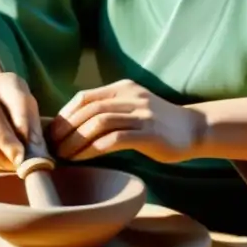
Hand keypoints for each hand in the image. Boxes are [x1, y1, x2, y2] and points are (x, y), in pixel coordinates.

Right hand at [0, 72, 45, 173]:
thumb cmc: (14, 112)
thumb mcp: (29, 112)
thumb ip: (34, 131)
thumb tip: (35, 156)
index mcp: (3, 81)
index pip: (16, 102)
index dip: (24, 128)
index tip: (30, 151)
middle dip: (9, 148)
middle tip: (21, 164)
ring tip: (11, 165)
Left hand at [47, 79, 203, 163]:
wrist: (195, 129)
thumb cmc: (158, 124)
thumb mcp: (133, 107)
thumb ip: (110, 110)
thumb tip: (73, 127)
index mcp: (124, 88)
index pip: (85, 97)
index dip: (65, 115)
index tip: (53, 133)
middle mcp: (131, 96)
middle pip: (89, 109)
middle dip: (66, 129)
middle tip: (52, 147)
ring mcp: (141, 114)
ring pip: (98, 122)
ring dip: (76, 140)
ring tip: (63, 155)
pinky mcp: (149, 133)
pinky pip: (114, 139)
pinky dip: (92, 148)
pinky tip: (82, 158)